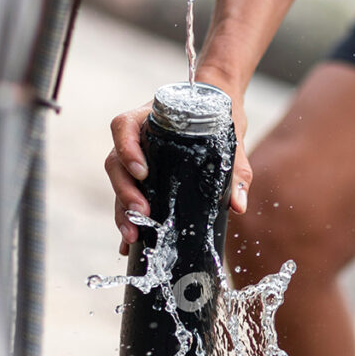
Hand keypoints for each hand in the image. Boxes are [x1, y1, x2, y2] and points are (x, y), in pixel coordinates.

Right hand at [105, 83, 252, 255]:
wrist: (219, 110)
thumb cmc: (220, 119)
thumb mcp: (231, 142)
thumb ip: (236, 170)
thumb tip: (238, 205)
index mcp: (150, 119)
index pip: (124, 127)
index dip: (127, 149)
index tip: (142, 171)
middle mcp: (137, 138)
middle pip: (116, 163)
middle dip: (124, 192)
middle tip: (140, 214)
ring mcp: (136, 158)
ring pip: (119, 183)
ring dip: (122, 210)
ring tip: (132, 235)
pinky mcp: (142, 177)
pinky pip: (127, 196)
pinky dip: (127, 219)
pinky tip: (128, 244)